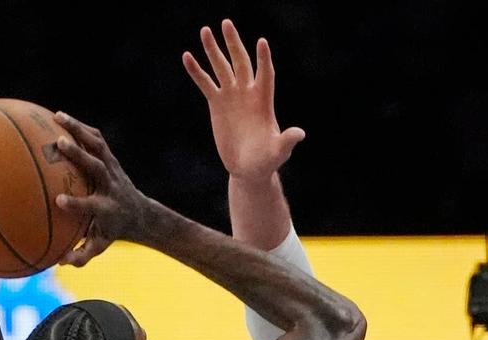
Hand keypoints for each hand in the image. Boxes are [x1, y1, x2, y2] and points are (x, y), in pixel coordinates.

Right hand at [52, 113, 152, 265]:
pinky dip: (80, 127)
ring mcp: (112, 169)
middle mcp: (111, 185)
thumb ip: (82, 254)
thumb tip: (61, 261)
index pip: (92, 206)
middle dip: (80, 156)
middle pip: (97, 167)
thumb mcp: (100, 244)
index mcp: (106, 208)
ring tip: (56, 116)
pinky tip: (58, 117)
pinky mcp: (110, 158)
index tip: (58, 201)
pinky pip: (96, 139)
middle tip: (58, 143)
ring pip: (97, 146)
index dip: (76, 203)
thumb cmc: (111, 230)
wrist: (138, 213)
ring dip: (78, 130)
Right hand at [183, 19, 304, 183]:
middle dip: (234, 43)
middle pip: (241, 62)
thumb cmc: (266, 160)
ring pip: (222, 68)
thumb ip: (287, 141)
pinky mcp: (217, 104)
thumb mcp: (278, 152)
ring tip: (205, 30)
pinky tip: (187, 56)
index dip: (264, 60)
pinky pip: (206, 83)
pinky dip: (197, 71)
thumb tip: (300, 134)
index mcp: (264, 101)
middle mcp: (248, 93)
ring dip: (213, 50)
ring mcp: (232, 96)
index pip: (265, 75)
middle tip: (226, 23)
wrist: (248, 168)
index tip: (262, 42)